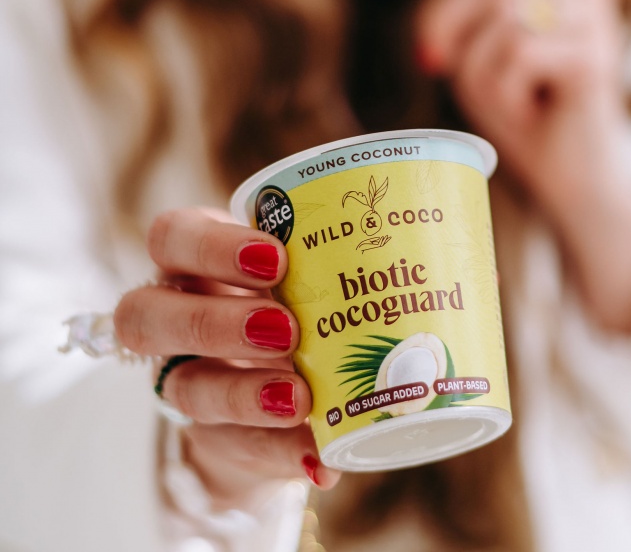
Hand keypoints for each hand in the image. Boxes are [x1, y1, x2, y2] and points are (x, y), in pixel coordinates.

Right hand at [114, 208, 338, 508]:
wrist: (268, 375)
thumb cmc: (290, 291)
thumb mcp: (300, 267)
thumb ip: (331, 261)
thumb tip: (417, 261)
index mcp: (190, 257)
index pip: (172, 236)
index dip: (212, 246)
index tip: (276, 258)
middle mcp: (171, 314)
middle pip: (148, 313)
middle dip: (216, 321)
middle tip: (286, 328)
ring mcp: (182, 377)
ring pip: (182, 386)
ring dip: (241, 393)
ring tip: (299, 397)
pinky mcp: (209, 435)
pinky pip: (232, 447)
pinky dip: (280, 454)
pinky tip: (320, 459)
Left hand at [409, 0, 630, 333]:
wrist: (573, 179)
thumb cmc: (523, 108)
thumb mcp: (480, 48)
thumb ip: (464, 2)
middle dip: (446, 18)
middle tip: (435, 61)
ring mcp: (595, 21)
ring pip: (504, 12)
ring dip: (479, 64)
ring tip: (500, 96)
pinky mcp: (595, 58)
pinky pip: (520, 54)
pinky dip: (504, 90)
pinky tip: (526, 111)